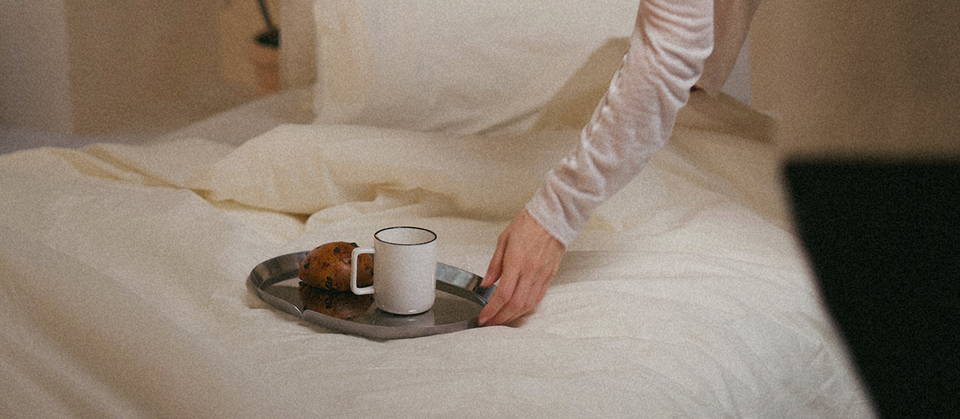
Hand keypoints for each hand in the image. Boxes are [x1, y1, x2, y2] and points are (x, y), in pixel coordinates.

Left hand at [477, 209, 564, 325]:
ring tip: (502, 319)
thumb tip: (486, 283)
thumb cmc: (529, 223)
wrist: (553, 216)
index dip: (491, 309)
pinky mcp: (550, 275)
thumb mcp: (504, 239)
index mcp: (516, 261)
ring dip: (513, 316)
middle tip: (490, 323)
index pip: (502, 293)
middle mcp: (530, 270)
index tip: (483, 317)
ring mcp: (542, 275)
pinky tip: (518, 310)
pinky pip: (538, 297)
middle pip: (514, 304)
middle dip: (500, 318)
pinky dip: (526, 307)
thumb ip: (494, 264)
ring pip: (527, 304)